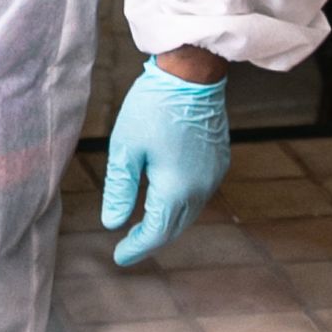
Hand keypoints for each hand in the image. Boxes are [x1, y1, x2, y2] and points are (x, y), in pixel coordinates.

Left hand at [100, 56, 229, 267]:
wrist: (192, 74)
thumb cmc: (152, 106)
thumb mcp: (125, 148)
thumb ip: (119, 189)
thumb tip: (112, 223)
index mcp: (175, 188)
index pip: (156, 232)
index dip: (136, 248)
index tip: (118, 257)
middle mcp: (200, 187)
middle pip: (175, 227)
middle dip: (151, 239)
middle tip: (128, 247)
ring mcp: (214, 174)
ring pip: (190, 213)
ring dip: (167, 223)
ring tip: (144, 227)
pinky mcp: (219, 160)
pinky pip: (199, 194)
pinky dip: (181, 206)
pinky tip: (166, 201)